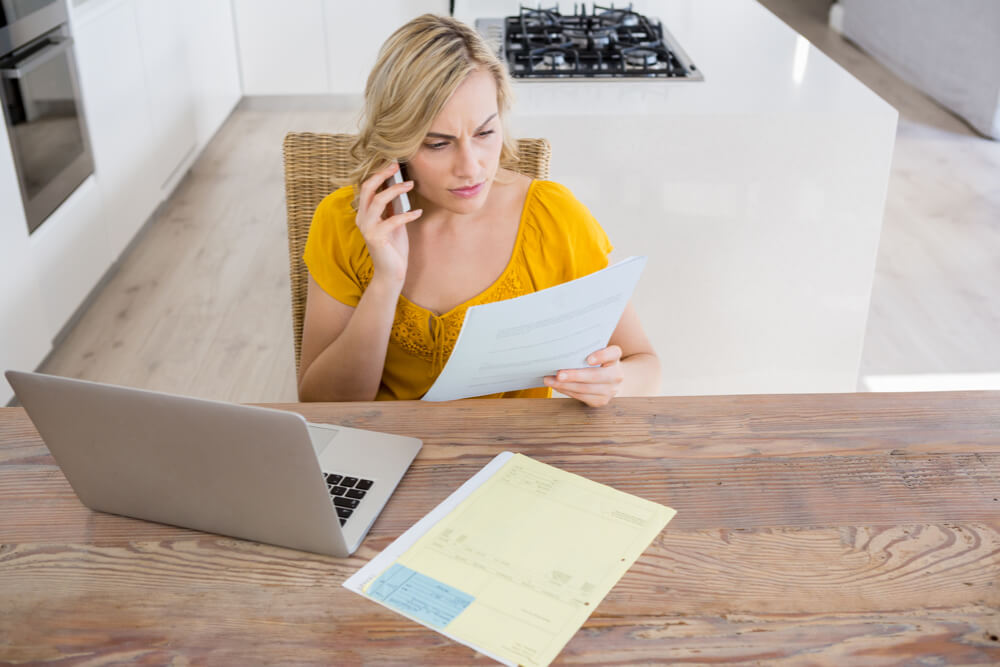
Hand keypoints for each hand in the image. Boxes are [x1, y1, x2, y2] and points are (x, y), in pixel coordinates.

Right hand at [356, 162, 422, 284]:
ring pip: (378, 200)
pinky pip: (393, 219)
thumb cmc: (393, 247)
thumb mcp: (393, 222)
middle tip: (397, 166)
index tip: (392, 163)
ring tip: (411, 184)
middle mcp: (361, 219)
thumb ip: (392, 207)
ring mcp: (367, 228)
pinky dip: (408, 215)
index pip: (367, 187)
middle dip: (382, 174)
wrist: (391, 273)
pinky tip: (418, 212)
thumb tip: (399, 185)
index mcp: (364, 213)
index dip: (378, 173)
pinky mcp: (376, 237)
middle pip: (367, 188)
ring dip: (396, 190)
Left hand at [544, 345, 623, 406]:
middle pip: (596, 375)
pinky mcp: (601, 401)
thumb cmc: (596, 363)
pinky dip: (567, 391)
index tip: (589, 359)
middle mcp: (616, 374)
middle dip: (575, 376)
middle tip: (558, 374)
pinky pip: (582, 397)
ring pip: (586, 389)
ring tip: (550, 381)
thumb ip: (584, 351)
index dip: (601, 356)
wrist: (609, 381)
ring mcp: (610, 390)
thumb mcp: (595, 354)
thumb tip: (559, 352)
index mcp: (614, 358)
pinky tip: (557, 386)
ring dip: (565, 385)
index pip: (613, 353)